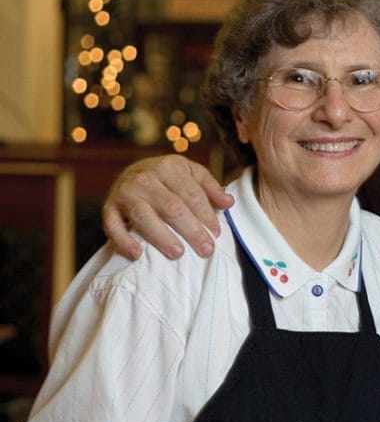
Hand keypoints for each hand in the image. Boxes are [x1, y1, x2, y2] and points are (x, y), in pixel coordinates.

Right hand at [102, 155, 232, 260]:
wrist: (133, 173)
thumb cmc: (169, 178)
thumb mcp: (192, 174)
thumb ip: (211, 188)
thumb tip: (229, 202)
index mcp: (169, 166)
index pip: (192, 194)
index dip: (206, 215)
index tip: (217, 234)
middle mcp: (145, 178)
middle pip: (172, 207)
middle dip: (191, 230)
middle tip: (206, 249)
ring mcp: (124, 192)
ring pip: (144, 217)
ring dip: (161, 237)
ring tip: (178, 253)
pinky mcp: (108, 208)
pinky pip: (113, 226)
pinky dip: (124, 241)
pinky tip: (137, 255)